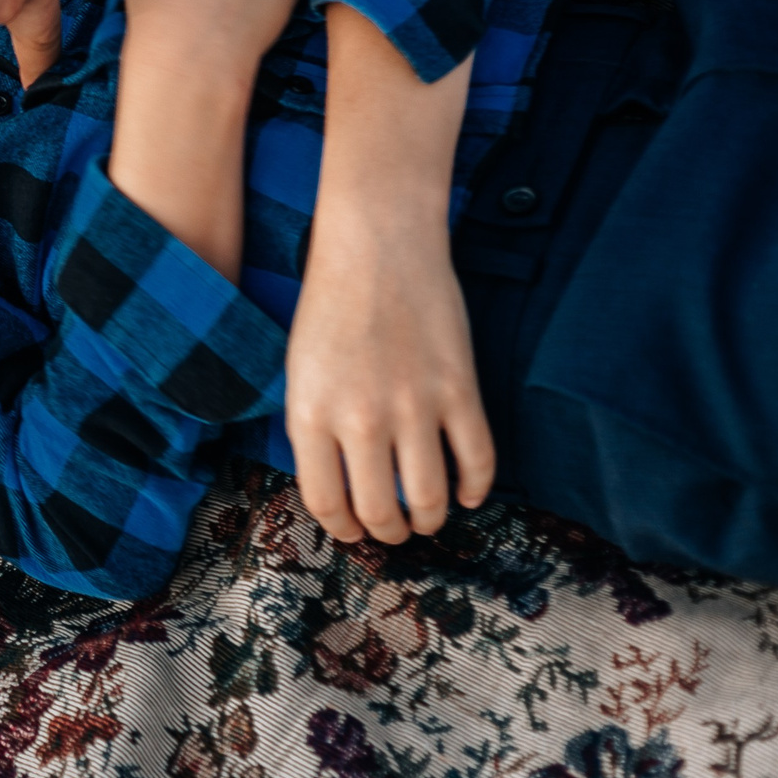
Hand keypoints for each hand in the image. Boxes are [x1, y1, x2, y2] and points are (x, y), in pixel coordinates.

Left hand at [286, 203, 494, 543]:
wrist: (378, 245)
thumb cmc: (330, 303)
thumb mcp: (300, 369)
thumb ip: (314, 426)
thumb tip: (335, 482)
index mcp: (310, 414)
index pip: (325, 501)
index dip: (342, 528)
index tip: (353, 532)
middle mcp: (359, 419)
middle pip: (380, 509)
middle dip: (389, 531)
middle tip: (396, 531)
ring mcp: (413, 406)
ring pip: (430, 496)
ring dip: (431, 518)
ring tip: (429, 517)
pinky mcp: (459, 389)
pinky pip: (477, 460)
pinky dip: (475, 487)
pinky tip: (469, 494)